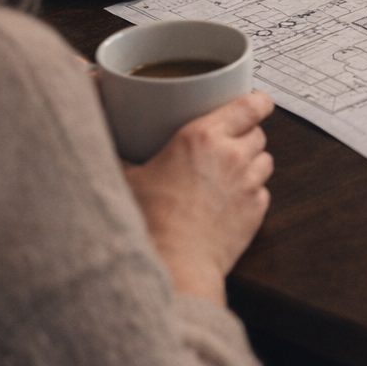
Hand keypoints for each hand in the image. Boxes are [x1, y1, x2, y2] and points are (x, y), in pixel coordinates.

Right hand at [123, 92, 275, 303]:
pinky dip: (251, 193)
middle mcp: (232, 155)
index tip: (257, 102)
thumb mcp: (127, 177)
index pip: (250, 105)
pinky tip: (228, 202)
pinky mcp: (256, 211)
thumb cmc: (146, 220)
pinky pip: (262, 192)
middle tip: (225, 146)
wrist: (172, 265)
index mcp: (202, 137)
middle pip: (258, 133)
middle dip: (246, 136)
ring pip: (265, 161)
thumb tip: (101, 125)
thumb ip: (119, 148)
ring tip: (227, 175)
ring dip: (251, 164)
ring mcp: (248, 183)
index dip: (258, 102)